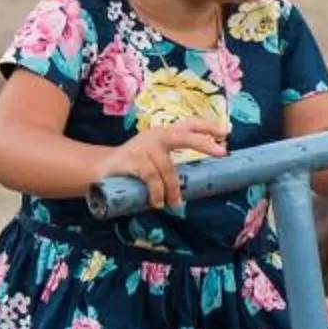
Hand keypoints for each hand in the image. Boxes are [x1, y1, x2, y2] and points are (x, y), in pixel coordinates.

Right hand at [92, 120, 231, 209]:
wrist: (102, 169)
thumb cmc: (134, 166)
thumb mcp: (155, 160)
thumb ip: (172, 166)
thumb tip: (197, 184)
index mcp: (164, 134)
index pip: (189, 125)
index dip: (207, 127)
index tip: (226, 131)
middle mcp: (156, 136)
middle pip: (184, 136)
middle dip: (204, 143)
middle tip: (222, 152)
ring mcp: (144, 146)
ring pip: (167, 168)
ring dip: (172, 189)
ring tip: (172, 203)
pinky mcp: (133, 160)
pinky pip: (151, 178)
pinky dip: (157, 192)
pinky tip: (156, 202)